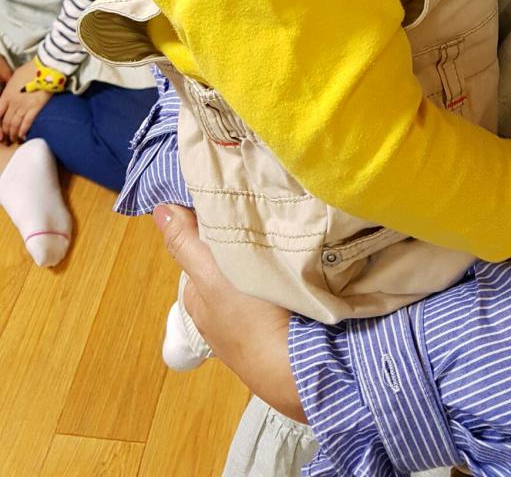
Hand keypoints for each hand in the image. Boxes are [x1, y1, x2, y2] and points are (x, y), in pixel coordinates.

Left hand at [0, 60, 52, 142]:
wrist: (46, 67)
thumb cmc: (31, 69)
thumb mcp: (15, 77)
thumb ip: (10, 88)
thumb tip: (9, 93)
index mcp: (7, 95)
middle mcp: (13, 102)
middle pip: (6, 121)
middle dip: (6, 132)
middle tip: (7, 138)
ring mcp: (24, 105)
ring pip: (15, 124)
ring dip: (14, 133)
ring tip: (15, 139)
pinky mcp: (36, 107)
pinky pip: (27, 123)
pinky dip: (24, 131)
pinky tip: (23, 136)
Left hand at [153, 204, 305, 421]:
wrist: (297, 368)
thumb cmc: (248, 320)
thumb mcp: (211, 275)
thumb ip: (186, 244)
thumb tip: (158, 209)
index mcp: (198, 296)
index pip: (199, 248)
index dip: (211, 222)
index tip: (232, 197)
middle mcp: (220, 310)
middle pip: (227, 260)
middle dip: (241, 239)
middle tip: (264, 211)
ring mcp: (251, 320)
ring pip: (254, 274)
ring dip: (265, 256)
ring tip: (284, 233)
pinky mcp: (280, 325)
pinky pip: (277, 288)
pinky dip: (283, 275)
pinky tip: (297, 266)